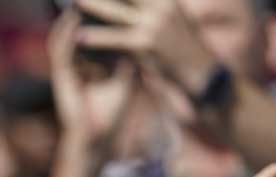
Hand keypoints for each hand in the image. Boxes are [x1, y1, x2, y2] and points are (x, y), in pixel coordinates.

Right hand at [49, 11, 137, 148]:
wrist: (98, 137)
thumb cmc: (111, 113)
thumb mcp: (125, 79)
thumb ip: (128, 58)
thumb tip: (140, 35)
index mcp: (89, 66)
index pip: (91, 36)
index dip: (97, 18)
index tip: (108, 3)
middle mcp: (75, 65)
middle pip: (76, 32)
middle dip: (81, 12)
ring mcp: (66, 70)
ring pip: (64, 37)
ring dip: (69, 18)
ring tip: (77, 1)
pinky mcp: (61, 77)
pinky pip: (60, 50)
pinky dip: (65, 34)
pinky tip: (72, 19)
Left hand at [75, 0, 217, 96]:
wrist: (202, 70)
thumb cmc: (183, 45)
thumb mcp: (172, 17)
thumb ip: (153, 6)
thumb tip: (131, 4)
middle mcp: (162, 5)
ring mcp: (155, 23)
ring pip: (116, 11)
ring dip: (94, 5)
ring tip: (74, 2)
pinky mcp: (148, 43)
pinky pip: (116, 38)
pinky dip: (96, 37)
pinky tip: (79, 37)